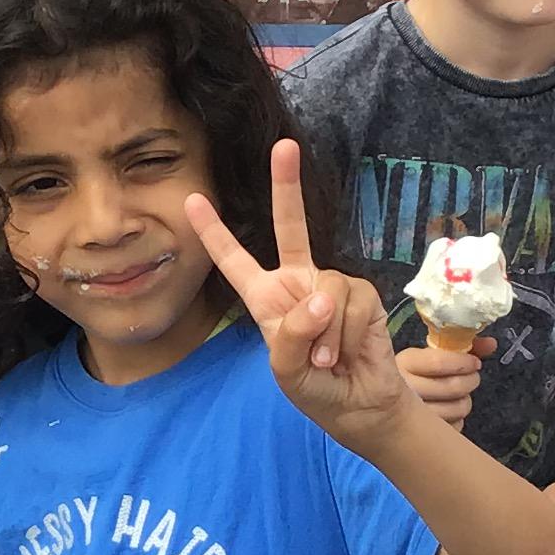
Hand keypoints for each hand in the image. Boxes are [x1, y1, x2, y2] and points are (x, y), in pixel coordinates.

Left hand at [185, 139, 408, 444]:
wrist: (362, 407)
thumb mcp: (287, 373)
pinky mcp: (362, 294)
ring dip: (326, 334)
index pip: (235, 261)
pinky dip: (349, 334)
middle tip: (284, 147)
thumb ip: (291, 336)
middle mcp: (297, 282)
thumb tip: (318, 299)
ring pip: (326, 288)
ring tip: (327, 360)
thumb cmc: (316, 392)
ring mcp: (331, 286)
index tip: (192, 200)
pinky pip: (352, 303)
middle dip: (287, 185)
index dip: (214, 232)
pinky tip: (349, 352)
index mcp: (266, 299)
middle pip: (290, 227)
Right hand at [397, 335, 489, 428]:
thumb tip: (492, 344)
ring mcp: (410, 416)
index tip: (475, 363)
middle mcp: (404, 390)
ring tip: (461, 395)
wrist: (380, 400)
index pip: (439, 363)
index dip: (464, 363)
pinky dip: (458, 420)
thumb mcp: (428, 355)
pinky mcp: (420, 435)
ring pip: (457, 409)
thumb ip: (460, 347)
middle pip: (452, 387)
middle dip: (471, 380)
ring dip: (466, 401)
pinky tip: (450, 413)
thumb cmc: (412, 374)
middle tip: (471, 378)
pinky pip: (454, 428)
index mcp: (404, 363)